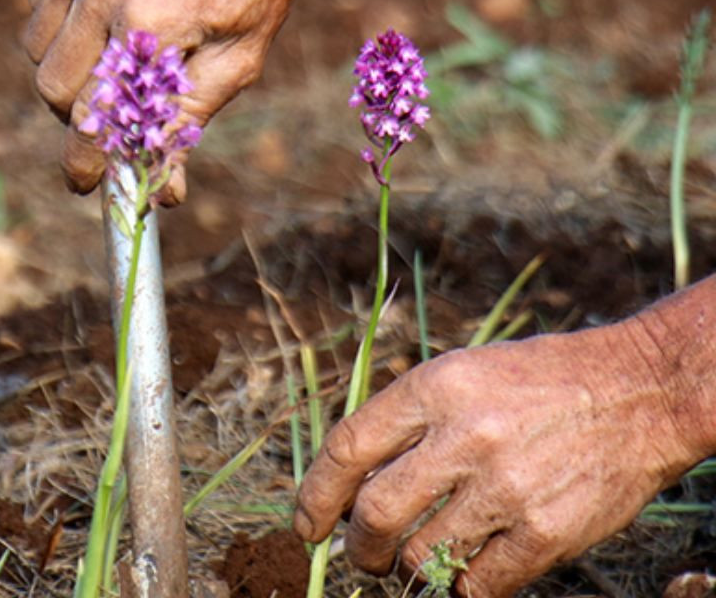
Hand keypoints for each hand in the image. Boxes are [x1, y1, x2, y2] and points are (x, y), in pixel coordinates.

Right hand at [26, 0, 341, 201]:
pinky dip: (60, 19)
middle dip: (77, 112)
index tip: (85, 184)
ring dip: (67, 65)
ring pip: (36, 45)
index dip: (86, 161)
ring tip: (114, 52)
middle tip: (112, 111)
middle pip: (52, 87)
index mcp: (151, 22)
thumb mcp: (242, 52)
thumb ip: (190, 120)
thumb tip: (165, 191)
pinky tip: (103, 10)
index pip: (95, 117)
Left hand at [293, 319, 710, 596]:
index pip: (347, 449)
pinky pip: (478, 584)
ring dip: (407, 571)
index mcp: (435, 388)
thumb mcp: (462, 372)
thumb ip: (407, 419)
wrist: (640, 391)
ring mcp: (506, 486)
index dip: (316, 495)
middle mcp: (465, 435)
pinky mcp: (545, 531)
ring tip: (413, 565)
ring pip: (422, 555)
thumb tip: (350, 481)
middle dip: (359, 546)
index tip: (308, 525)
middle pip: (375, 511)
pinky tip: (464, 575)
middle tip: (363, 556)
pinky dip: (461, 589)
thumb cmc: (538, 383)